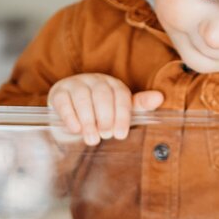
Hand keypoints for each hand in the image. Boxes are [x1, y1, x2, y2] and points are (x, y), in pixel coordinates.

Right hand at [47, 74, 163, 144]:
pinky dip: (70, 116)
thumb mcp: (120, 111)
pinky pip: (64, 101)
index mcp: (114, 84)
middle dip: (105, 118)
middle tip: (105, 136)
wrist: (70, 114)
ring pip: (83, 97)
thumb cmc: (100, 113)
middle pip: (102, 95)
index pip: (121, 96)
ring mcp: (75, 84)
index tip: (121, 135)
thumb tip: (160, 97)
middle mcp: (95, 80)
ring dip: (88, 120)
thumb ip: (139, 106)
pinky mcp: (58, 92)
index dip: (122, 116)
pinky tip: (75, 129)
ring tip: (92, 138)